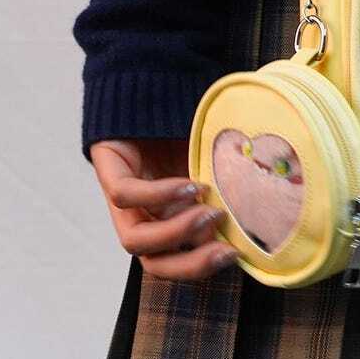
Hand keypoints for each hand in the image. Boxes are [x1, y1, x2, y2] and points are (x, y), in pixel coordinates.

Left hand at [90, 138, 238, 279]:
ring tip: (211, 212)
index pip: (176, 261)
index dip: (202, 266)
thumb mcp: (213, 170)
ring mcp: (123, 200)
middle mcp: (142, 216)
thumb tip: (249, 224)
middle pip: (154, 263)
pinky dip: (161, 195)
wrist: (158, 92)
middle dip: (191, 264)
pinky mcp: (110, 172)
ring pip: (135, 241)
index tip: (237, 254)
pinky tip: (191, 185)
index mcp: (165, 220)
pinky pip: (127, 197)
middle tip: (227, 250)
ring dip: (177, 233)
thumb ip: (223, 195)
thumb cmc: (189, 132)